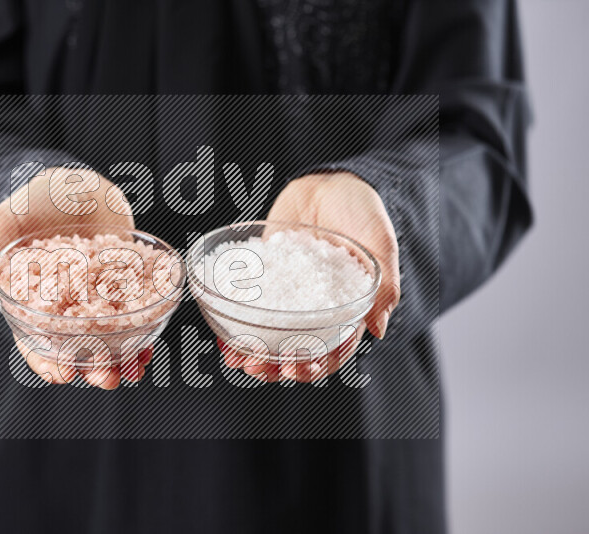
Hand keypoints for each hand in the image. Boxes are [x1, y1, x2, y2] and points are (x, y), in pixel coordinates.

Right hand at [0, 167, 142, 388]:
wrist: (77, 183)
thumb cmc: (34, 202)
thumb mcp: (3, 223)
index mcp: (34, 303)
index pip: (36, 344)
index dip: (48, 363)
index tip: (62, 374)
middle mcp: (67, 309)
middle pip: (78, 350)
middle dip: (91, 369)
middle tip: (105, 377)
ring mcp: (99, 300)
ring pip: (109, 340)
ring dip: (121, 359)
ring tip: (132, 369)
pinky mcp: (126, 286)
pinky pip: (134, 316)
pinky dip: (143, 333)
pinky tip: (150, 346)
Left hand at [220, 172, 399, 382]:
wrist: (328, 181)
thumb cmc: (362, 210)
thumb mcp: (380, 243)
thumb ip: (385, 283)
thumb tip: (379, 329)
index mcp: (345, 308)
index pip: (332, 348)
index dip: (316, 366)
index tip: (298, 369)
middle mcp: (314, 308)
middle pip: (297, 349)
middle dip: (278, 366)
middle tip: (261, 368)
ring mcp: (287, 294)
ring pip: (269, 335)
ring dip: (254, 353)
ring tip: (238, 359)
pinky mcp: (263, 277)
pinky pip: (248, 306)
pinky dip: (235, 324)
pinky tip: (221, 335)